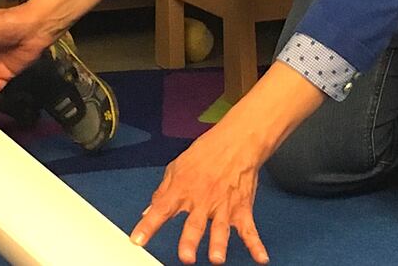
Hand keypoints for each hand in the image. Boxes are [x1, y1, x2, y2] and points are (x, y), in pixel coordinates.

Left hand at [131, 118, 271, 263]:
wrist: (236, 142)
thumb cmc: (205, 154)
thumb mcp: (177, 168)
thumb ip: (162, 192)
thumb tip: (147, 212)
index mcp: (182, 190)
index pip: (161, 210)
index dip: (148, 226)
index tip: (137, 240)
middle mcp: (202, 201)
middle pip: (194, 224)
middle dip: (190, 241)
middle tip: (186, 257)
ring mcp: (223, 207)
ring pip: (220, 228)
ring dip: (219, 244)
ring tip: (217, 259)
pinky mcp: (241, 209)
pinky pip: (249, 230)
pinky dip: (256, 245)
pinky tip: (260, 258)